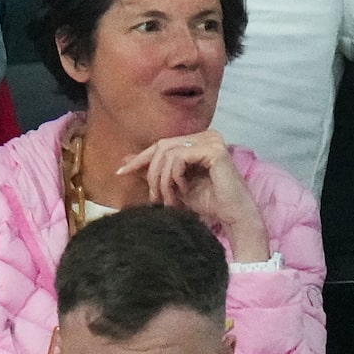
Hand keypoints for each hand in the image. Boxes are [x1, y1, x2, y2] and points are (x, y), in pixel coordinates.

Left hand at [114, 130, 273, 263]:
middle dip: (151, 172)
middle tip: (153, 197)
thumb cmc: (209, 202)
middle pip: (162, 146)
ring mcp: (211, 140)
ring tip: (168, 200)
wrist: (233, 217)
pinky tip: (183, 191)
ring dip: (162, 179)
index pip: (161, 145)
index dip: (140, 158)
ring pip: (168, 152)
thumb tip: (126, 160)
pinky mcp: (214, 149)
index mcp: (197, 140)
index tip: (121, 172)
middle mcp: (206, 135)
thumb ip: (155, 171)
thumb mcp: (175, 185)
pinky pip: (179, 158)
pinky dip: (174, 176)